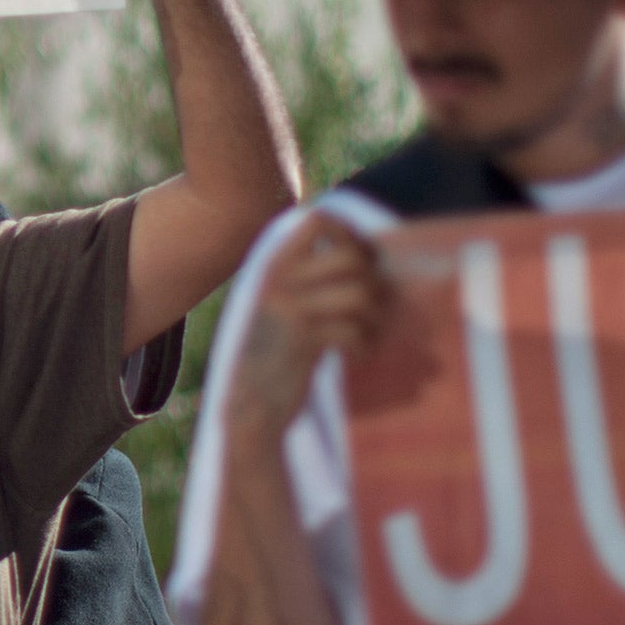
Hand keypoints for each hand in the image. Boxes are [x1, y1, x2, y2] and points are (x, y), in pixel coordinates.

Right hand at [226, 214, 388, 442]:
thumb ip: (308, 278)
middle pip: (349, 257)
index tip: (360, 263)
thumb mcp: (281, 305)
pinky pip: (354, 329)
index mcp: (272, 264)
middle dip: (373, 280)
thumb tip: (368, 253)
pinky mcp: (303, 341)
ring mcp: (289, 308)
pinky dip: (365, 345)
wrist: (249, 403)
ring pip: (359, 292)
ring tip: (367, 334)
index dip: (350, 235)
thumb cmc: (272, 354)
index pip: (317, 220)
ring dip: (375, 316)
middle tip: (372, 306)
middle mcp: (278, 279)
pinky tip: (355, 356)